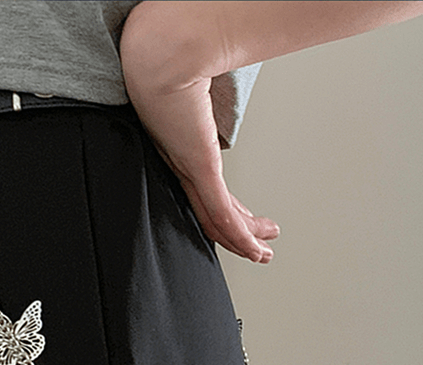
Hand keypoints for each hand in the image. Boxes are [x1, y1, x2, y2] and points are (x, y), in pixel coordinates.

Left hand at [125, 74, 278, 263]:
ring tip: (262, 254)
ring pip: (217, 219)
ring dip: (243, 240)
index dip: (226, 210)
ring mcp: (189, 169)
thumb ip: (208, 93)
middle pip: (211, 211)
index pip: (204, 190)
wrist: (160, 53)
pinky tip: (252, 250)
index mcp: (178, 147)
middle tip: (257, 245)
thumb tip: (217, 82)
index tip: (243, 220)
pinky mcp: (198, 169)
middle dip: (238, 232)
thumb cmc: (166, 58)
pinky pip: (220, 212)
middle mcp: (180, 164)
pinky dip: (239, 236)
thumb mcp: (194, 84)